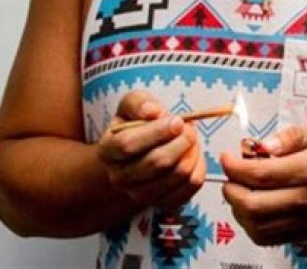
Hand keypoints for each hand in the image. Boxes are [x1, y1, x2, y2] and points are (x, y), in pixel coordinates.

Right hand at [97, 90, 205, 210]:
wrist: (140, 150)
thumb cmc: (137, 122)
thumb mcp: (133, 103)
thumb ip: (139, 103)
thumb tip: (152, 111)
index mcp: (108, 150)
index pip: (129, 144)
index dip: (157, 132)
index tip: (178, 121)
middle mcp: (119, 178)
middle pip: (156, 162)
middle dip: (181, 141)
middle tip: (189, 128)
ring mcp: (140, 194)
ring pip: (176, 175)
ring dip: (192, 153)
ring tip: (191, 138)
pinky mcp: (162, 203)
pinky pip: (189, 188)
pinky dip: (198, 168)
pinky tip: (194, 154)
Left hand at [220, 121, 306, 245]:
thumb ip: (293, 135)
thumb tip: (265, 145)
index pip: (263, 174)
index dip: (236, 167)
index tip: (226, 157)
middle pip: (255, 206)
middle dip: (231, 189)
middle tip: (229, 174)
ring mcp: (305, 220)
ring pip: (257, 226)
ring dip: (237, 208)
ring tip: (238, 188)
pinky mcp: (303, 232)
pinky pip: (267, 238)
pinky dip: (250, 224)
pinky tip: (251, 205)